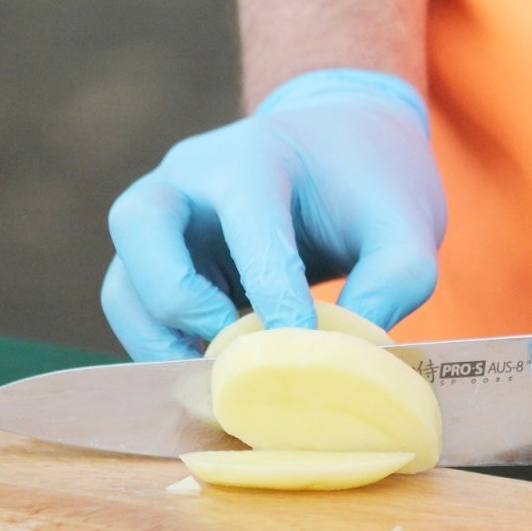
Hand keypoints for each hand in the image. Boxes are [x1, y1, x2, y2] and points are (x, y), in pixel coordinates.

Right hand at [101, 69, 445, 359]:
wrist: (342, 151)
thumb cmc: (373, 187)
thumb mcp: (407, 229)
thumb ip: (393, 285)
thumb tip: (348, 359)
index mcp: (256, 155)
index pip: (248, 226)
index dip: (274, 298)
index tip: (305, 353)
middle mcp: (191, 176)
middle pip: (139, 224)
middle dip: (179, 299)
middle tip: (232, 349)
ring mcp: (164, 216)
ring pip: (124, 282)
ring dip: (162, 340)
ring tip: (223, 380)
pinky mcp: (157, 260)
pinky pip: (135, 310)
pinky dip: (165, 350)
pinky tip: (217, 375)